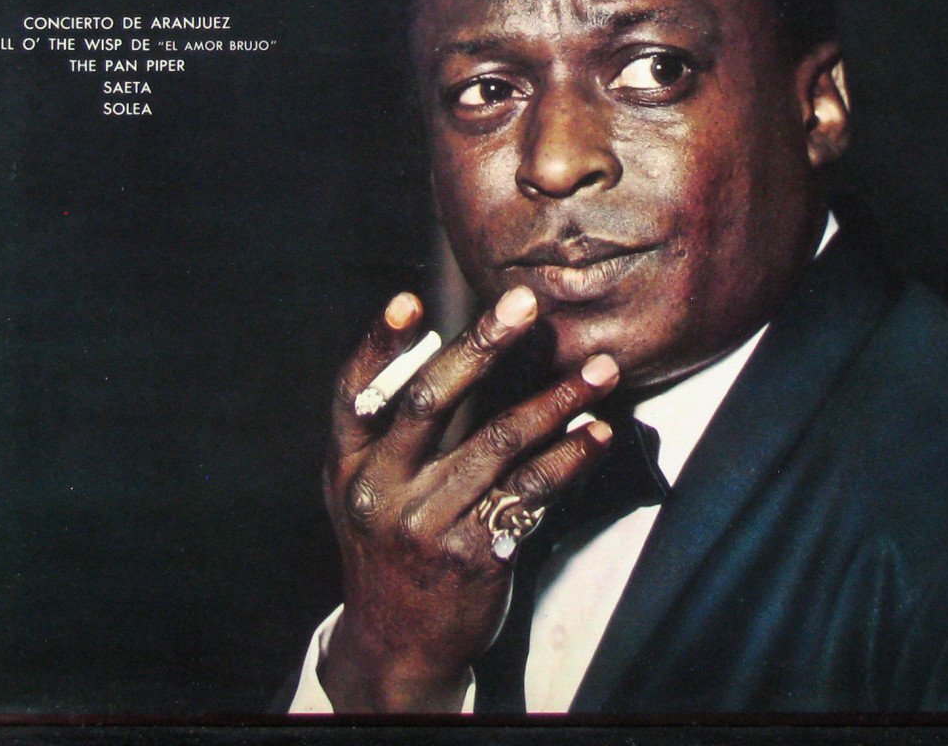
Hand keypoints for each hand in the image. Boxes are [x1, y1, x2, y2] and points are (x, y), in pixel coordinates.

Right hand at [320, 286, 618, 711]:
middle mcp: (380, 490)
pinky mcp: (473, 555)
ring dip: (556, 399)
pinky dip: (570, 457)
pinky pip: (531, 492)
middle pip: (431, 401)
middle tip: (524, 304)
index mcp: (348, 466)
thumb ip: (389, 430)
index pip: (354, 394)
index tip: (409, 302)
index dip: (379, 345)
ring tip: (600, 369)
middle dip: (482, 346)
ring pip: (498, 441)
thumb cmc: (389, 544)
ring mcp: (426, 524)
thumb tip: (448, 347)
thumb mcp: (365, 489)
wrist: (397, 645)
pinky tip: (598, 433)